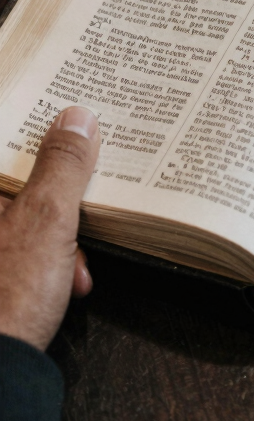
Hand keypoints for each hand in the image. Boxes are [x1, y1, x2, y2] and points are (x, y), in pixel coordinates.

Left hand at [0, 107, 99, 349]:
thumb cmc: (6, 301)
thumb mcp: (48, 221)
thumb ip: (63, 167)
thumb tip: (76, 120)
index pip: (10, 148)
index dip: (45, 142)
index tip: (76, 136)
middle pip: (20, 188)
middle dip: (61, 209)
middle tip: (80, 223)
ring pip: (25, 223)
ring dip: (61, 242)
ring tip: (74, 271)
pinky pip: (23, 253)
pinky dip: (48, 265)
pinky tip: (64, 287)